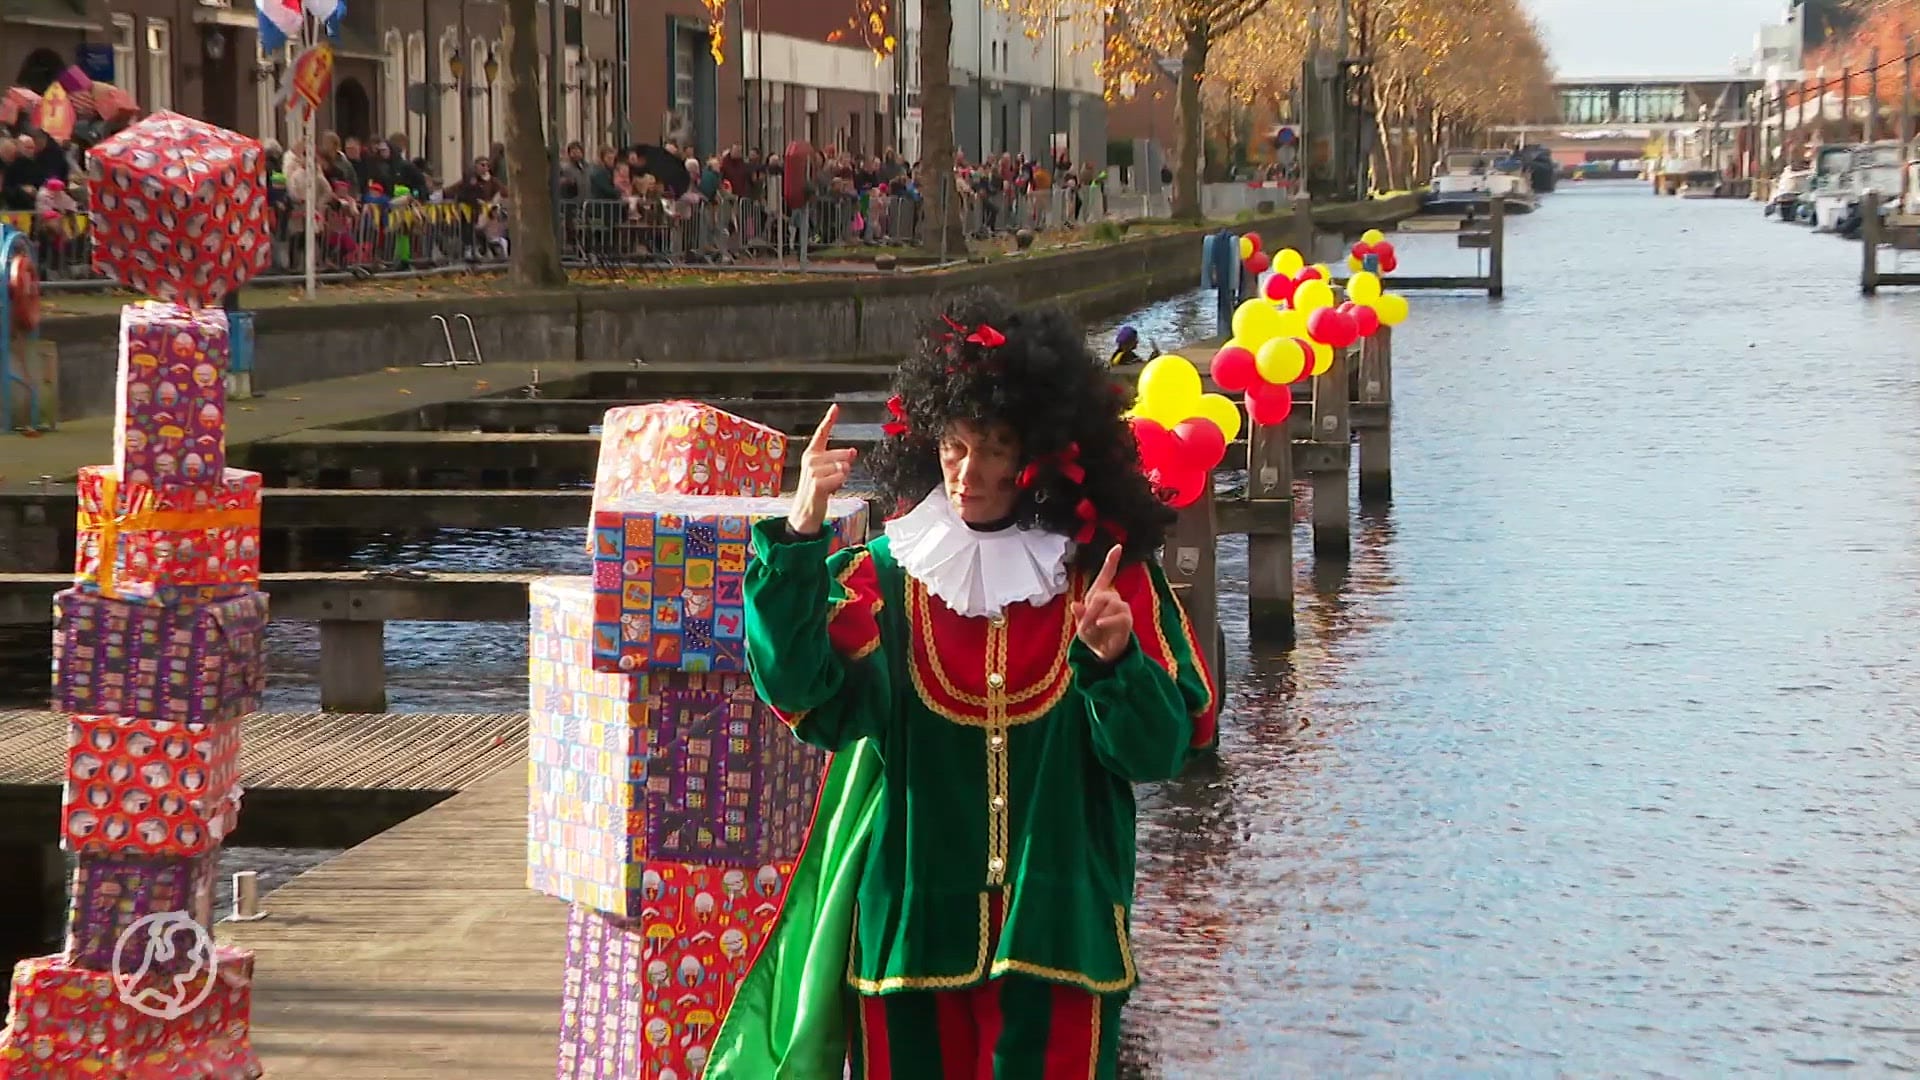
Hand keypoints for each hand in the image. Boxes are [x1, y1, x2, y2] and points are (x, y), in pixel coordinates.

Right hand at [789, 403, 856, 534]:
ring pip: (843, 467)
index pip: (822, 433)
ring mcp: (812, 471)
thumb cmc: (817, 491)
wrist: (805, 512)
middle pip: (842, 455)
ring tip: (830, 486)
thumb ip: (840, 460)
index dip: (829, 419)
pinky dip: (840, 484)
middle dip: (845, 467)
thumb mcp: (829, 473)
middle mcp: (810, 460)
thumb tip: (854, 451)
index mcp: (811, 454)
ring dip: (842, 478)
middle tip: (833, 480)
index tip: (836, 407)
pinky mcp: (817, 483)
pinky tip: (830, 490)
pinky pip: (840, 477)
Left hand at [1071, 546, 1132, 662]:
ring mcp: (1122, 608)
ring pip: (1110, 604)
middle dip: (1090, 609)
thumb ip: (1079, 615)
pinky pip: (1119, 616)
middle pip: (1102, 595)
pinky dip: (1108, 620)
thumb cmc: (1093, 635)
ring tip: (1093, 629)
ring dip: (1097, 617)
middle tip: (1084, 625)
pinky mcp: (1127, 619)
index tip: (1118, 547)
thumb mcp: (1081, 625)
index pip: (1107, 574)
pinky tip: (1100, 624)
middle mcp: (1113, 598)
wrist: (1104, 653)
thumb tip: (1074, 605)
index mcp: (1100, 594)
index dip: (1112, 560)